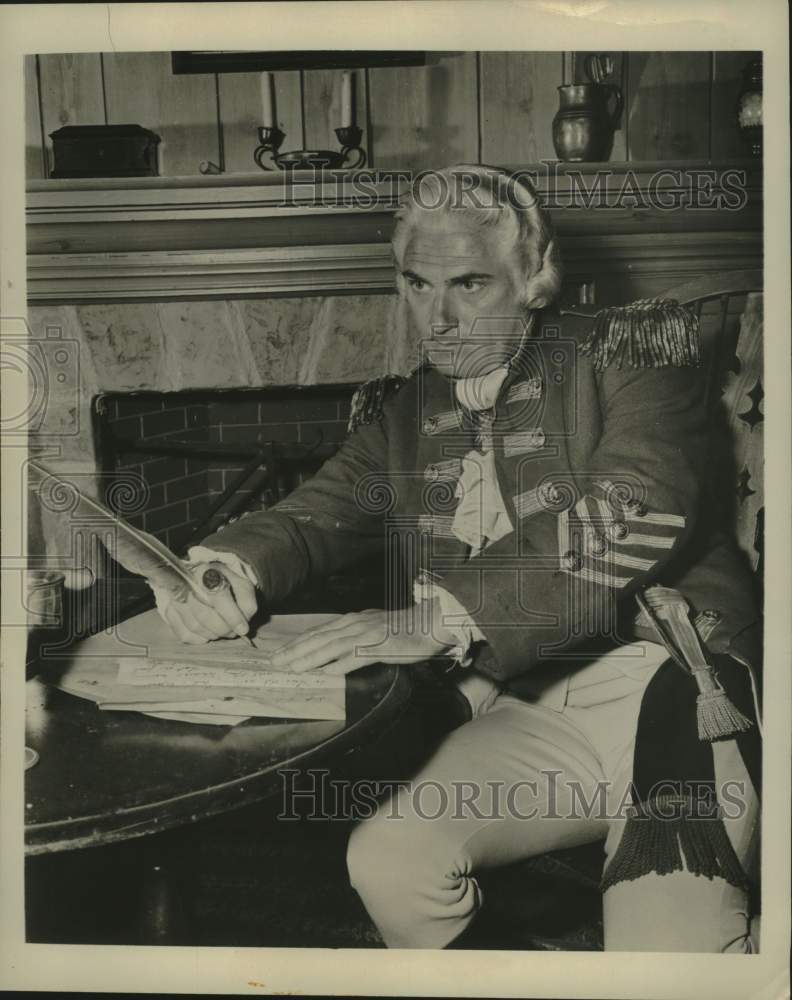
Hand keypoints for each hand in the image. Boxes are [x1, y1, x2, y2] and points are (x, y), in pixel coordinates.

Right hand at [158, 562, 257, 643]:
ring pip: (194, 627)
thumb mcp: (242, 585)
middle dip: (224, 629)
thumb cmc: (226, 582)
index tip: (243, 629)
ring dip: (213, 634)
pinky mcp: (169, 611)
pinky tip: (207, 633)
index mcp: (207, 573)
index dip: (232, 616)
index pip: (218, 597)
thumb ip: (247, 602)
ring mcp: (175, 598)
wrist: (203, 577)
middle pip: (205, 616)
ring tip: (222, 630)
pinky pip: (183, 634)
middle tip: (233, 631)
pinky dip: (198, 639)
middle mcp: (186, 584)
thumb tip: (242, 625)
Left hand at [270, 605, 456, 675]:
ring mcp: (365, 635)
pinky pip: (354, 657)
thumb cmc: (404, 628)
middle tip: (274, 662)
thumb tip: (338, 650)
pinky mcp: (378, 647)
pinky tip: (325, 672)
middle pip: (318, 638)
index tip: (280, 653)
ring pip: (330, 647)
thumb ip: (355, 637)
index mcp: (352, 621)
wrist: (430, 623)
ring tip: (291, 668)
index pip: (318, 632)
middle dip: (294, 651)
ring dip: (308, 658)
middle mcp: (355, 625)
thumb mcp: (373, 628)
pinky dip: (337, 664)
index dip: (298, 643)